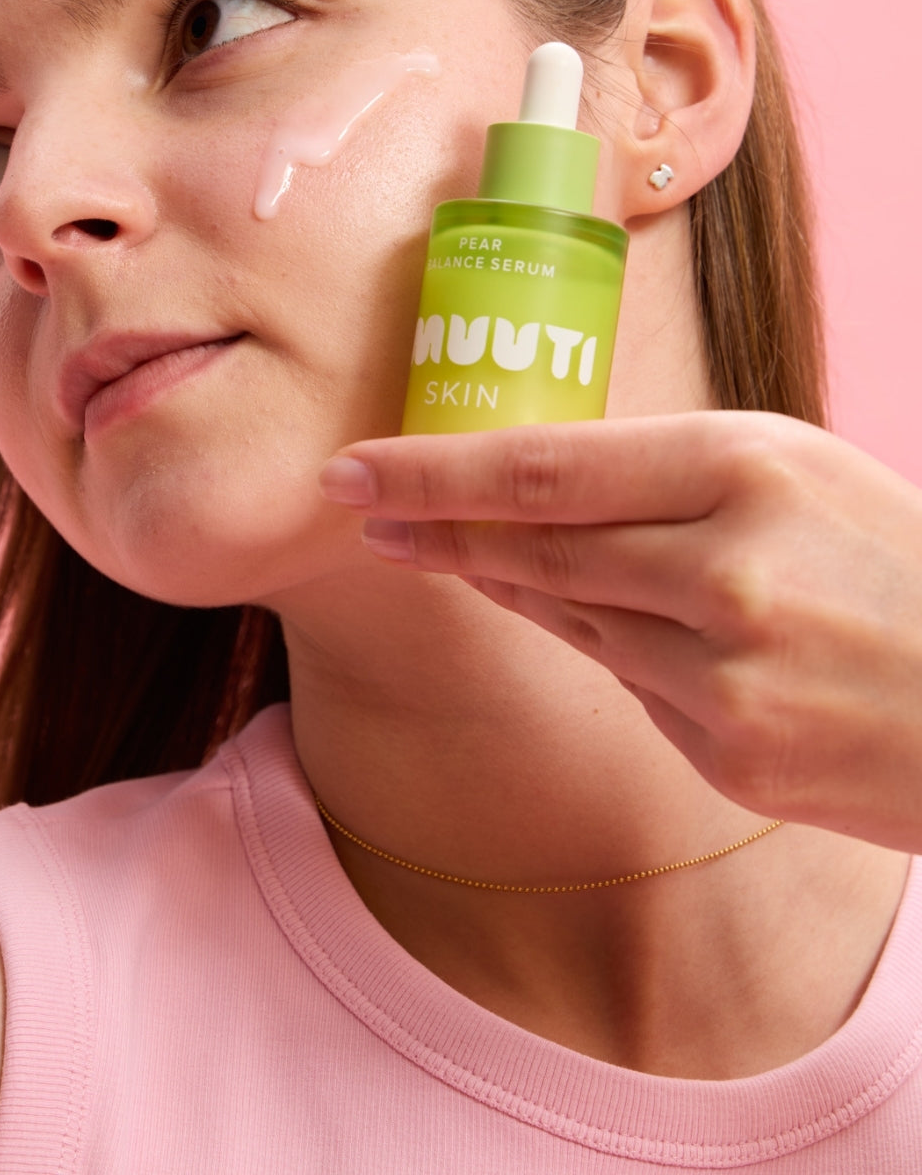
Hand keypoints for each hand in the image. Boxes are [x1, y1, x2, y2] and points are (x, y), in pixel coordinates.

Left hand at [320, 412, 921, 852]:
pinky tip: (640, 629)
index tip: (354, 469)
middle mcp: (724, 573)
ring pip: (571, 622)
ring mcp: (724, 677)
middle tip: (364, 511)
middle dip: (434, 531)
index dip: (433, 472)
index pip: (543, 469)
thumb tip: (533, 481)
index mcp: (745, 468)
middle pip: (533, 552)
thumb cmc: (895, 560)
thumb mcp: (796, 468)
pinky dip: (615, 650)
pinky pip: (630, 686)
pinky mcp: (726, 753)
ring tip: (473, 554)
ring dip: (516, 588)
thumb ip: (670, 474)